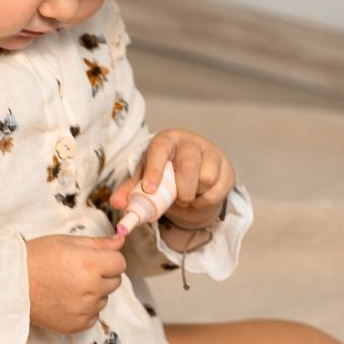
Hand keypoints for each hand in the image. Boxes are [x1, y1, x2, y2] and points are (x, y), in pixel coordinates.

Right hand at [25, 233, 126, 333]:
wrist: (10, 286)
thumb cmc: (35, 259)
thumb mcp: (65, 242)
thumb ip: (97, 243)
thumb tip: (120, 242)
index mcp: (90, 264)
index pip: (120, 263)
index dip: (108, 259)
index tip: (94, 259)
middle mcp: (91, 289)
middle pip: (115, 282)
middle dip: (102, 275)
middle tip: (78, 272)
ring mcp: (84, 309)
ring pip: (104, 299)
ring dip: (94, 293)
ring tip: (68, 286)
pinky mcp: (77, 325)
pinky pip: (93, 316)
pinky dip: (85, 309)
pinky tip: (66, 300)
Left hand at [109, 128, 234, 229]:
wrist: (195, 178)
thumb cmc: (166, 175)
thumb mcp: (147, 180)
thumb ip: (131, 191)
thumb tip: (117, 203)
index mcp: (167, 140)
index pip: (160, 149)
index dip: (154, 169)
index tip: (150, 190)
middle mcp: (191, 142)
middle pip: (188, 165)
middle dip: (180, 189)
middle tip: (177, 199)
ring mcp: (212, 153)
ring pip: (205, 179)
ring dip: (193, 196)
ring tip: (188, 195)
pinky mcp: (226, 168)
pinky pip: (217, 190)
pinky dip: (206, 201)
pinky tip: (200, 196)